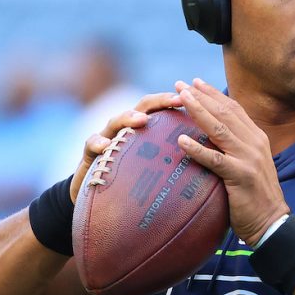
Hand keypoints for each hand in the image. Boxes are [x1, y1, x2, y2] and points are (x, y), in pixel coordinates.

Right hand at [68, 92, 183, 201]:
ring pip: (115, 121)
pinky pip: (91, 144)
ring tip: (143, 120)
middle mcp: (125, 129)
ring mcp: (106, 138)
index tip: (193, 100)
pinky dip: (97, 143)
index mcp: (142, 131)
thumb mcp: (151, 170)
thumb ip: (170, 162)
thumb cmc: (130, 182)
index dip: (175, 103)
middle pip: (141, 108)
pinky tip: (105, 146)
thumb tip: (204, 167)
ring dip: (129, 118)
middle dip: (159, 101)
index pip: (160, 110)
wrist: (94, 194)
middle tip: (177, 100)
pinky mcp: (90, 153)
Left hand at [174, 78, 289, 245]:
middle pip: (225, 113)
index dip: (214, 94)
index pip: (234, 109)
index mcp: (257, 138)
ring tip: (180, 99)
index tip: (195, 83)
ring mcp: (249, 159)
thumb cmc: (255, 197)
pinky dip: (198, 149)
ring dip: (198, 112)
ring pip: (219, 129)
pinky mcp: (241, 176)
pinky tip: (181, 141)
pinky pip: (216, 159)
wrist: (272, 223)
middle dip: (201, 96)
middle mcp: (254, 143)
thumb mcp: (249, 166)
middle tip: (181, 84)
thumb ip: (236, 150)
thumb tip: (213, 139)